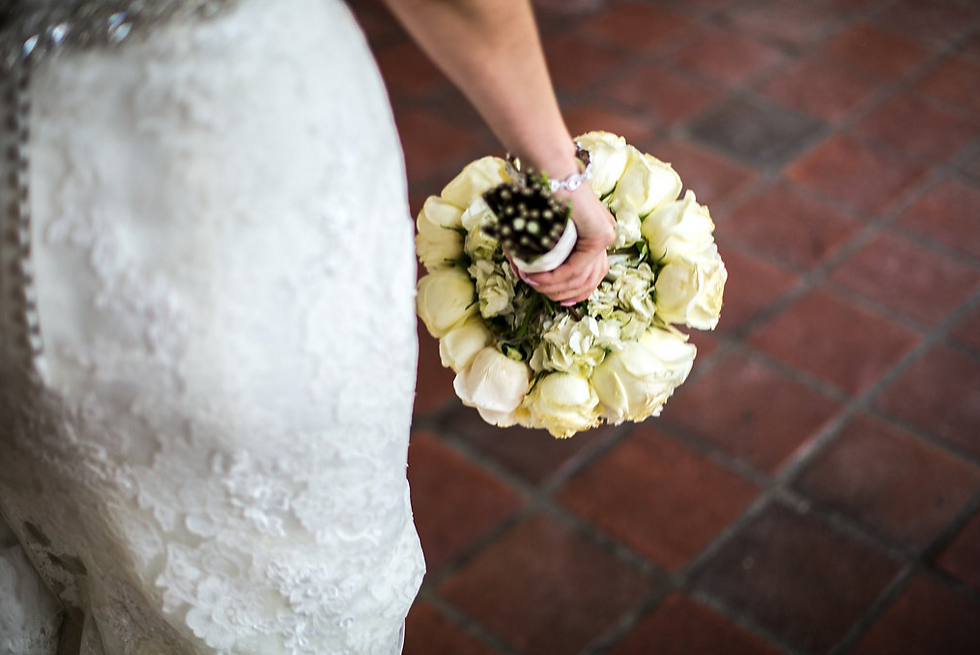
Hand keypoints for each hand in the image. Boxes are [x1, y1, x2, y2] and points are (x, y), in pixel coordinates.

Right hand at [520, 185, 614, 304]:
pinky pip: (579, 267)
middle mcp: (604, 236)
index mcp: (594, 235)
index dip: (575, 294)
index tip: (557, 301)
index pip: (593, 276)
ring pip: (584, 278)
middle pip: (590, 281)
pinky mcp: (602, 235)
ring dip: (555, 286)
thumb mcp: (540, 232)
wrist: (550, 171)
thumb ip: (538, 255)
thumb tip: (529, 279)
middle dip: (563, 294)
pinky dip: (557, 276)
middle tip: (539, 292)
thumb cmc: (539, 195)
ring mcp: (606, 236)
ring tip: (533, 283)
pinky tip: (539, 277)